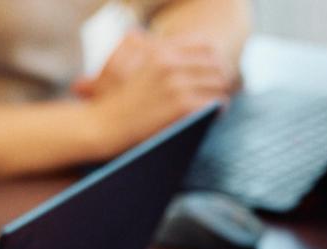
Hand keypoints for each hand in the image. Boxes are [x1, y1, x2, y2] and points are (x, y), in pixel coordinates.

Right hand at [74, 29, 230, 155]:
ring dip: (220, 95)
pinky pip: (213, 103)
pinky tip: (214, 116)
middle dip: (221, 79)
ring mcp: (175, 84)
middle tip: (219, 92)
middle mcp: (169, 63)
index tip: (214, 74)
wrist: (104, 125)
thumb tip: (167, 49)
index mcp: (160, 51)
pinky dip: (217, 110)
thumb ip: (154, 55)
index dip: (215, 60)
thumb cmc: (119, 102)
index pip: (206, 45)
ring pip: (218, 84)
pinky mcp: (179, 105)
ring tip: (216, 106)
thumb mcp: (134, 68)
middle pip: (216, 64)